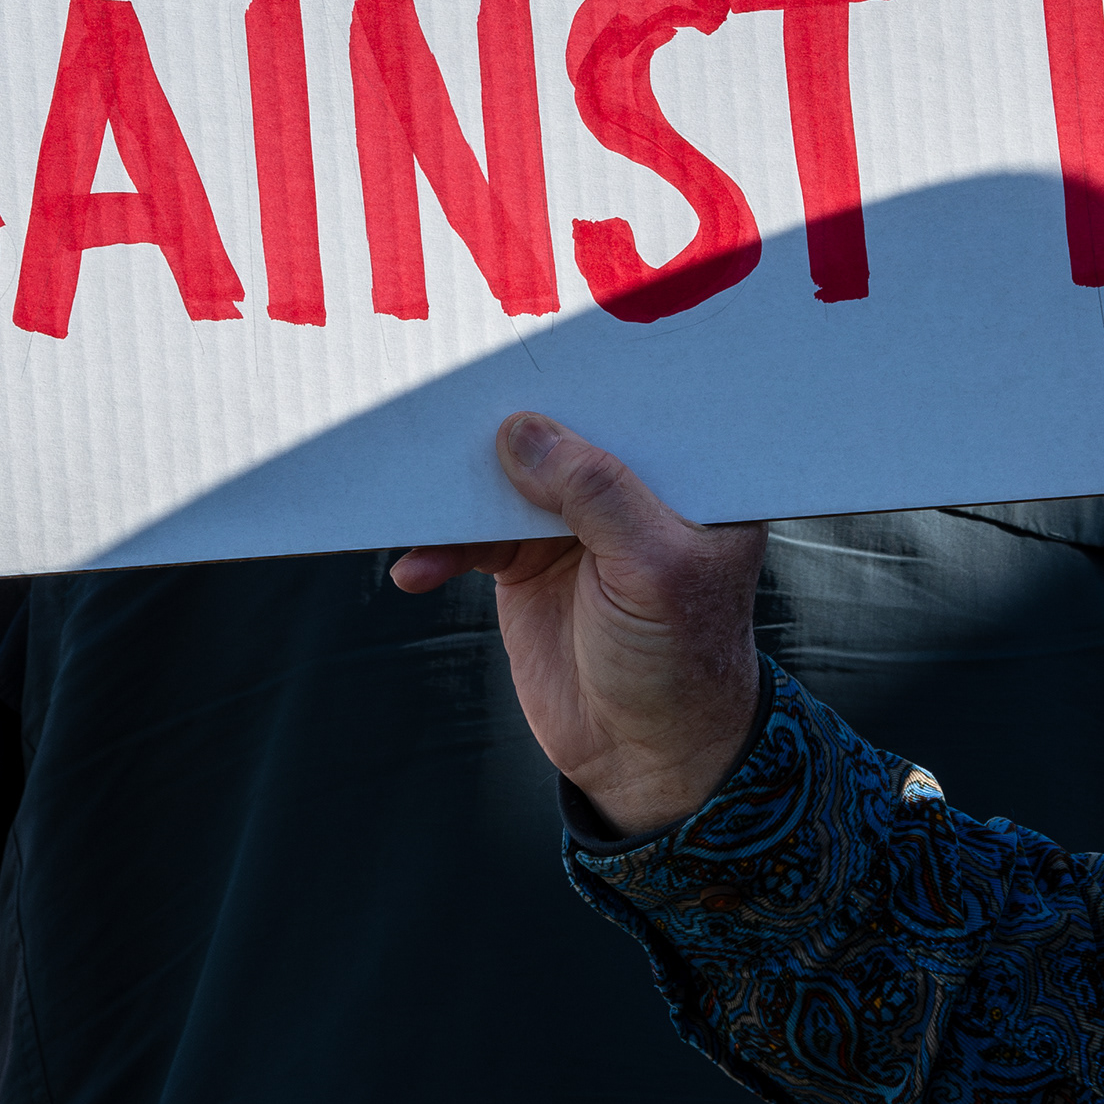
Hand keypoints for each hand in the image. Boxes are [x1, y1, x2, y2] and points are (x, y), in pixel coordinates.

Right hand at [391, 412, 765, 836]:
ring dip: (460, 490)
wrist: (643, 760)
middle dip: (511, 422)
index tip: (527, 343)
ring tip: (414, 496)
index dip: (590, 374)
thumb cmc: (680, 665)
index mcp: (689, 477)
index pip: (640, 404)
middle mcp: (634, 490)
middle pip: (565, 433)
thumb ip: (597, 494)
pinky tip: (417, 568)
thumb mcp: (654, 572)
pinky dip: (443, 547)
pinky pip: (474, 535)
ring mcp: (576, 524)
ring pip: (508, 480)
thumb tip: (522, 430)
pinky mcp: (527, 560)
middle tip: (446, 400)